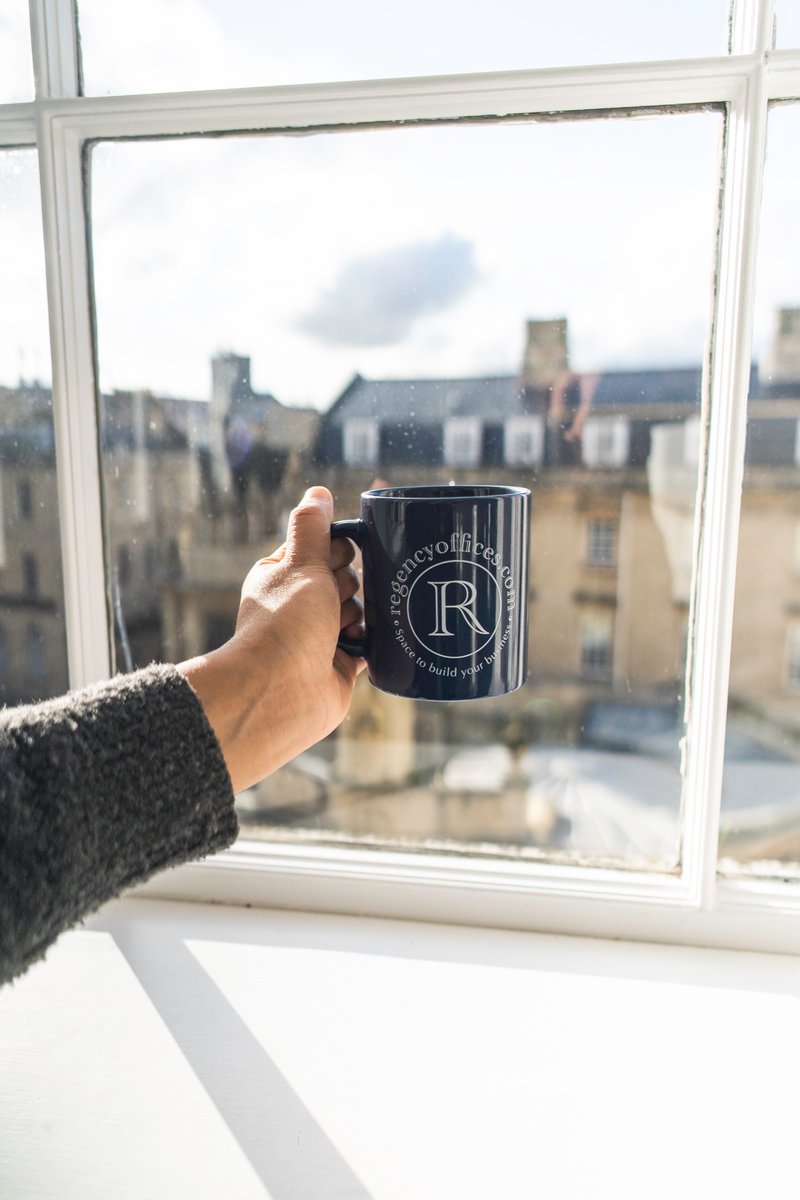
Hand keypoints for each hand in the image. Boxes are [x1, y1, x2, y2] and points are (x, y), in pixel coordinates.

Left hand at [178, 486, 364, 792]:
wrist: (283, 692)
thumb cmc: (286, 625)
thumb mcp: (300, 563)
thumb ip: (312, 527)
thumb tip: (318, 492)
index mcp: (283, 577)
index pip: (323, 548)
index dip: (335, 553)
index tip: (332, 563)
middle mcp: (300, 606)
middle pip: (346, 578)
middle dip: (348, 587)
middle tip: (332, 602)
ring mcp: (320, 637)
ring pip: (360, 610)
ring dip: (358, 617)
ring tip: (341, 631)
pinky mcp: (340, 665)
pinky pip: (369, 645)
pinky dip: (370, 644)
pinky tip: (365, 644)